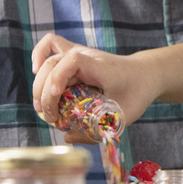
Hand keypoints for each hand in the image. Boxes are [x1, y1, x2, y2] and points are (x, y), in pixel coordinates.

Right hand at [31, 34, 156, 135]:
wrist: (145, 75)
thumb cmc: (135, 95)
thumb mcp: (121, 117)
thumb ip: (96, 130)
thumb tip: (66, 137)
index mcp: (99, 66)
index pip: (72, 61)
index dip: (58, 78)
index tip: (56, 100)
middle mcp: (85, 56)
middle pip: (53, 65)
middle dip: (45, 94)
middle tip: (50, 119)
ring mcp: (78, 53)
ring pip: (48, 60)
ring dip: (39, 85)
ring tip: (43, 109)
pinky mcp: (74, 56)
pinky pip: (51, 46)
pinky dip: (39, 55)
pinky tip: (37, 72)